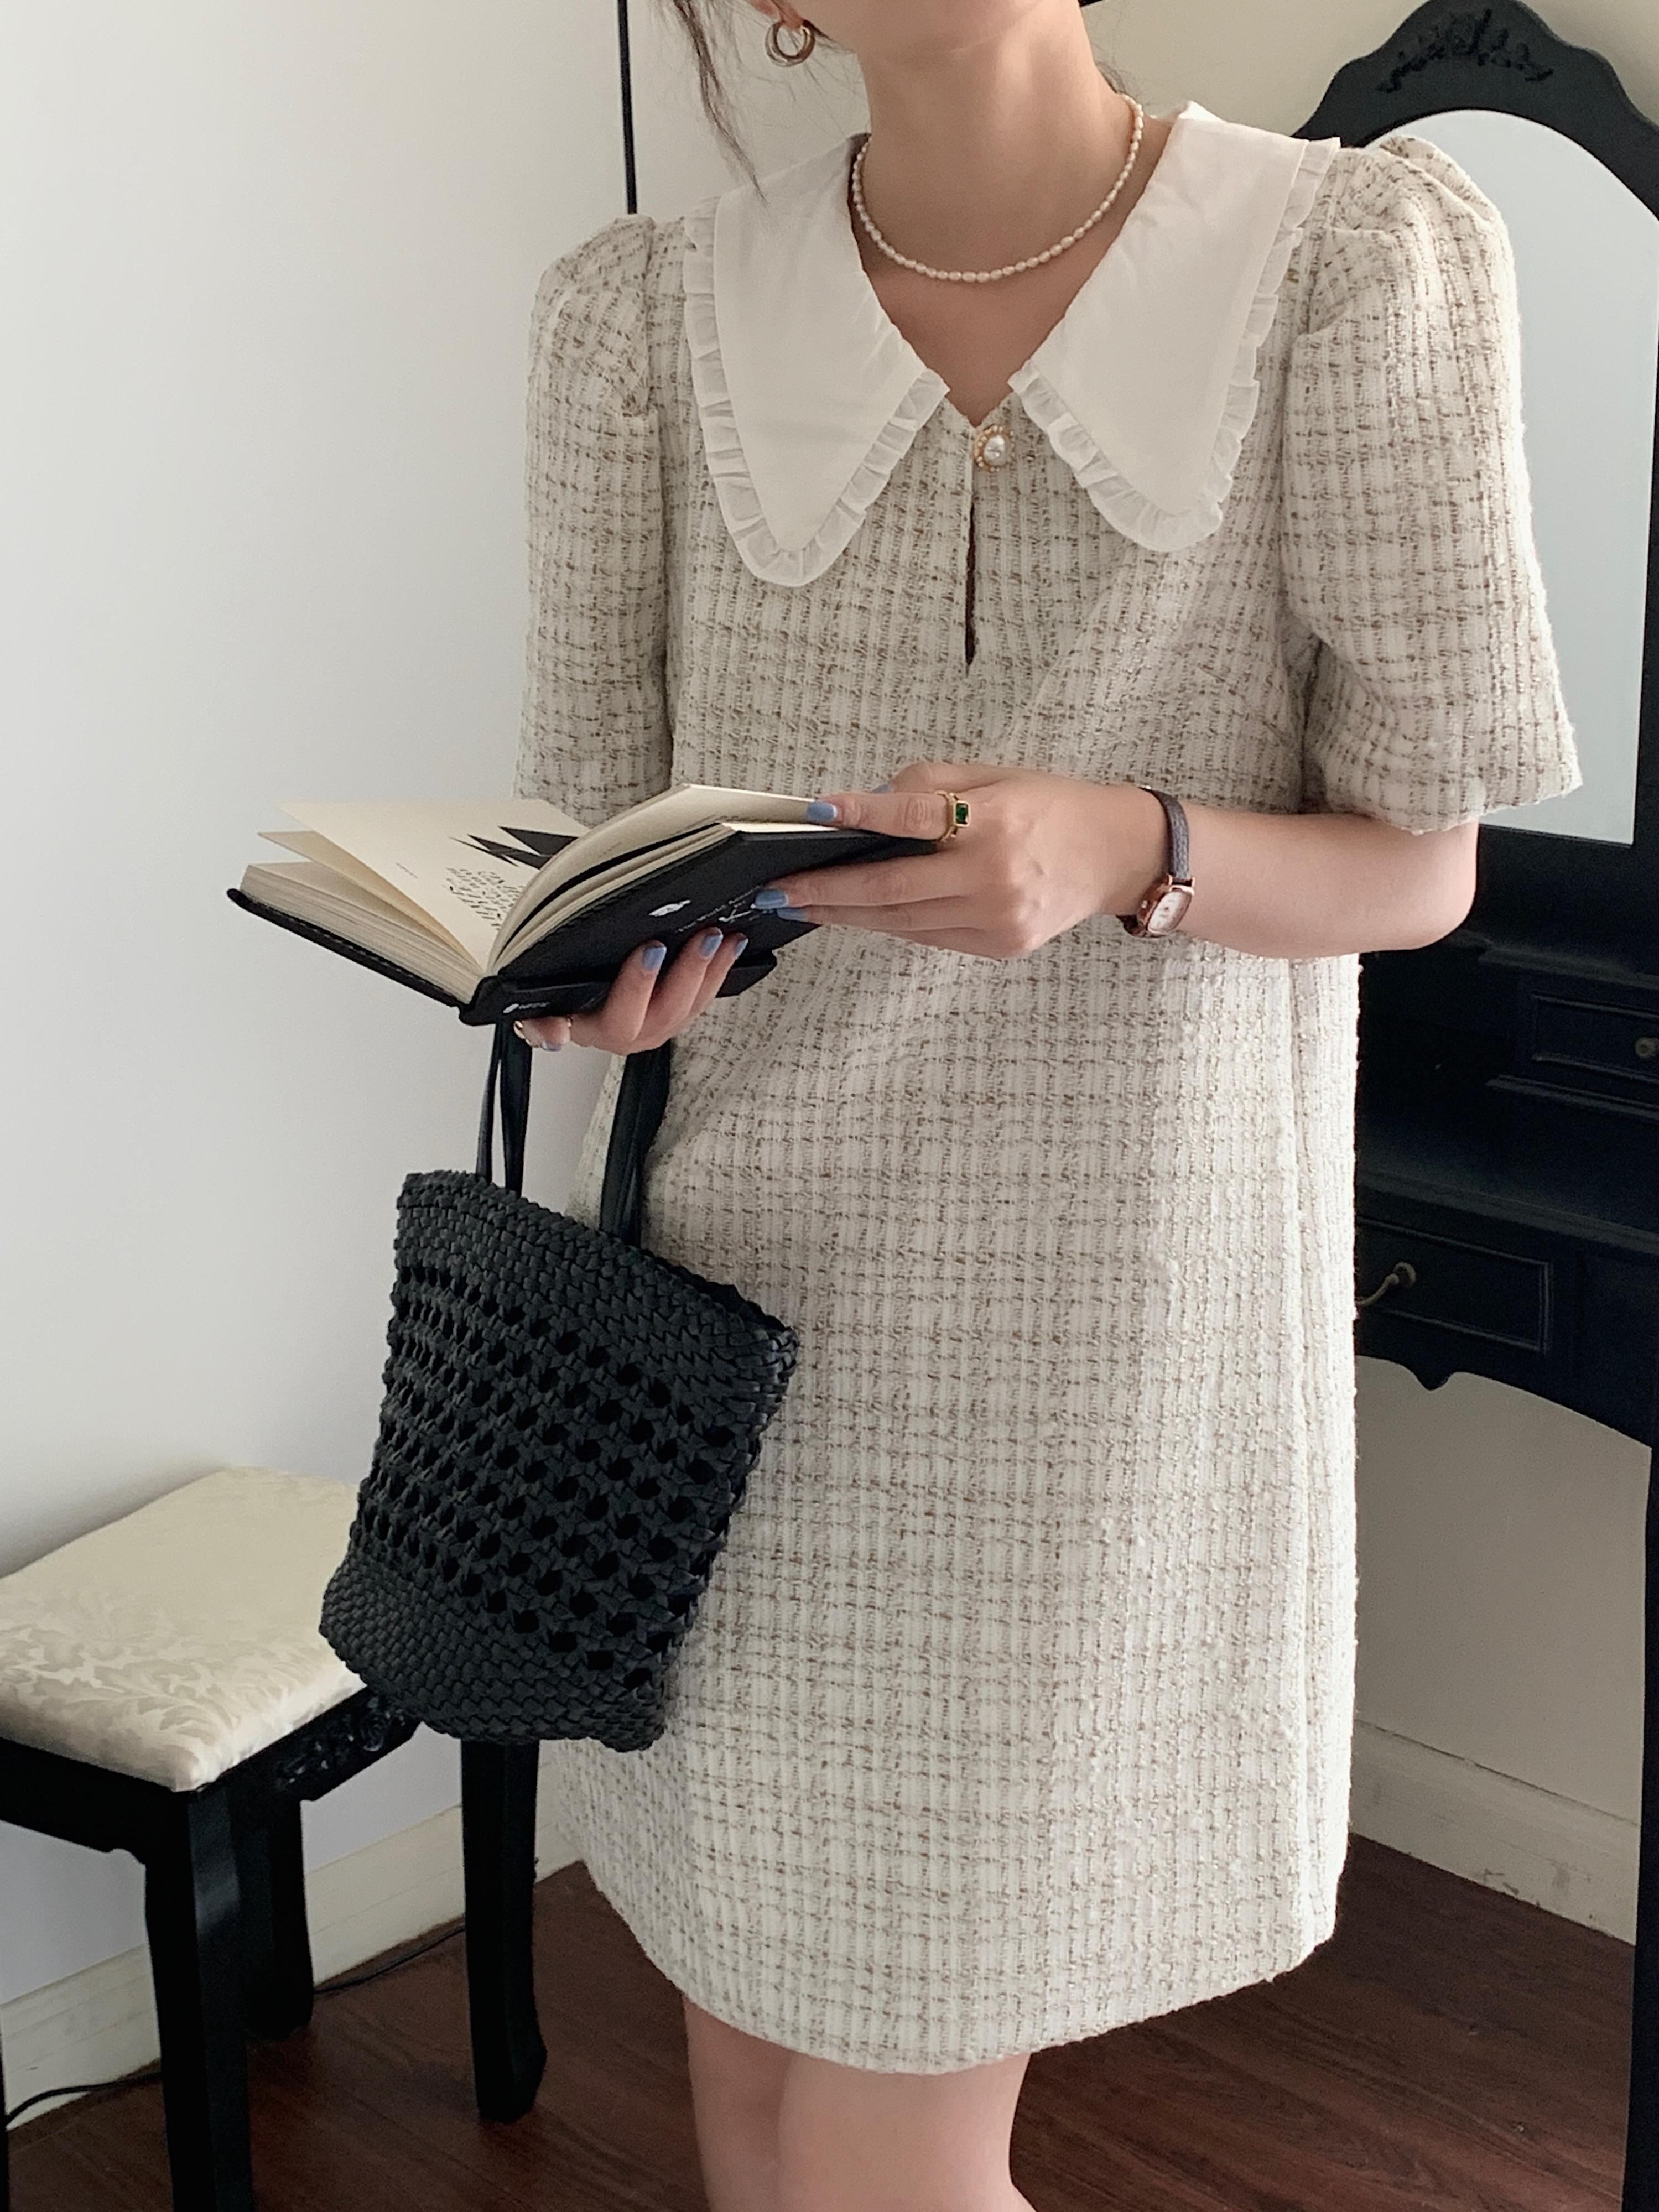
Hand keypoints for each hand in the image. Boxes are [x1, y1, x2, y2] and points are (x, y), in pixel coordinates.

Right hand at [514, 928, 748, 1054]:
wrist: (572, 1006)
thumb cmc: (557, 998)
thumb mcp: (538, 1009)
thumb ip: (539, 1023)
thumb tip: (552, 1037)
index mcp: (598, 1030)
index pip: (620, 1017)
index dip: (637, 986)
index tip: (652, 949)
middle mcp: (632, 1034)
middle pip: (667, 1011)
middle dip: (689, 970)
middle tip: (704, 936)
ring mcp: (658, 1026)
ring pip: (692, 1006)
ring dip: (712, 970)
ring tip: (726, 936)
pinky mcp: (677, 1015)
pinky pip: (703, 999)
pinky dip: (719, 971)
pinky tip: (731, 946)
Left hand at [758, 761, 1167, 957]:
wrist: (1115, 855)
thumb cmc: (1050, 808)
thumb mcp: (994, 775)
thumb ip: (929, 787)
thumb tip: (865, 806)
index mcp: (995, 820)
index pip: (916, 818)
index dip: (862, 816)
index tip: (815, 813)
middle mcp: (994, 876)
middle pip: (893, 888)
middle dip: (828, 890)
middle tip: (779, 889)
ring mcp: (996, 919)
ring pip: (902, 921)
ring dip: (847, 913)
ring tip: (803, 902)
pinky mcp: (998, 946)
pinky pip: (927, 936)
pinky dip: (888, 923)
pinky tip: (857, 912)